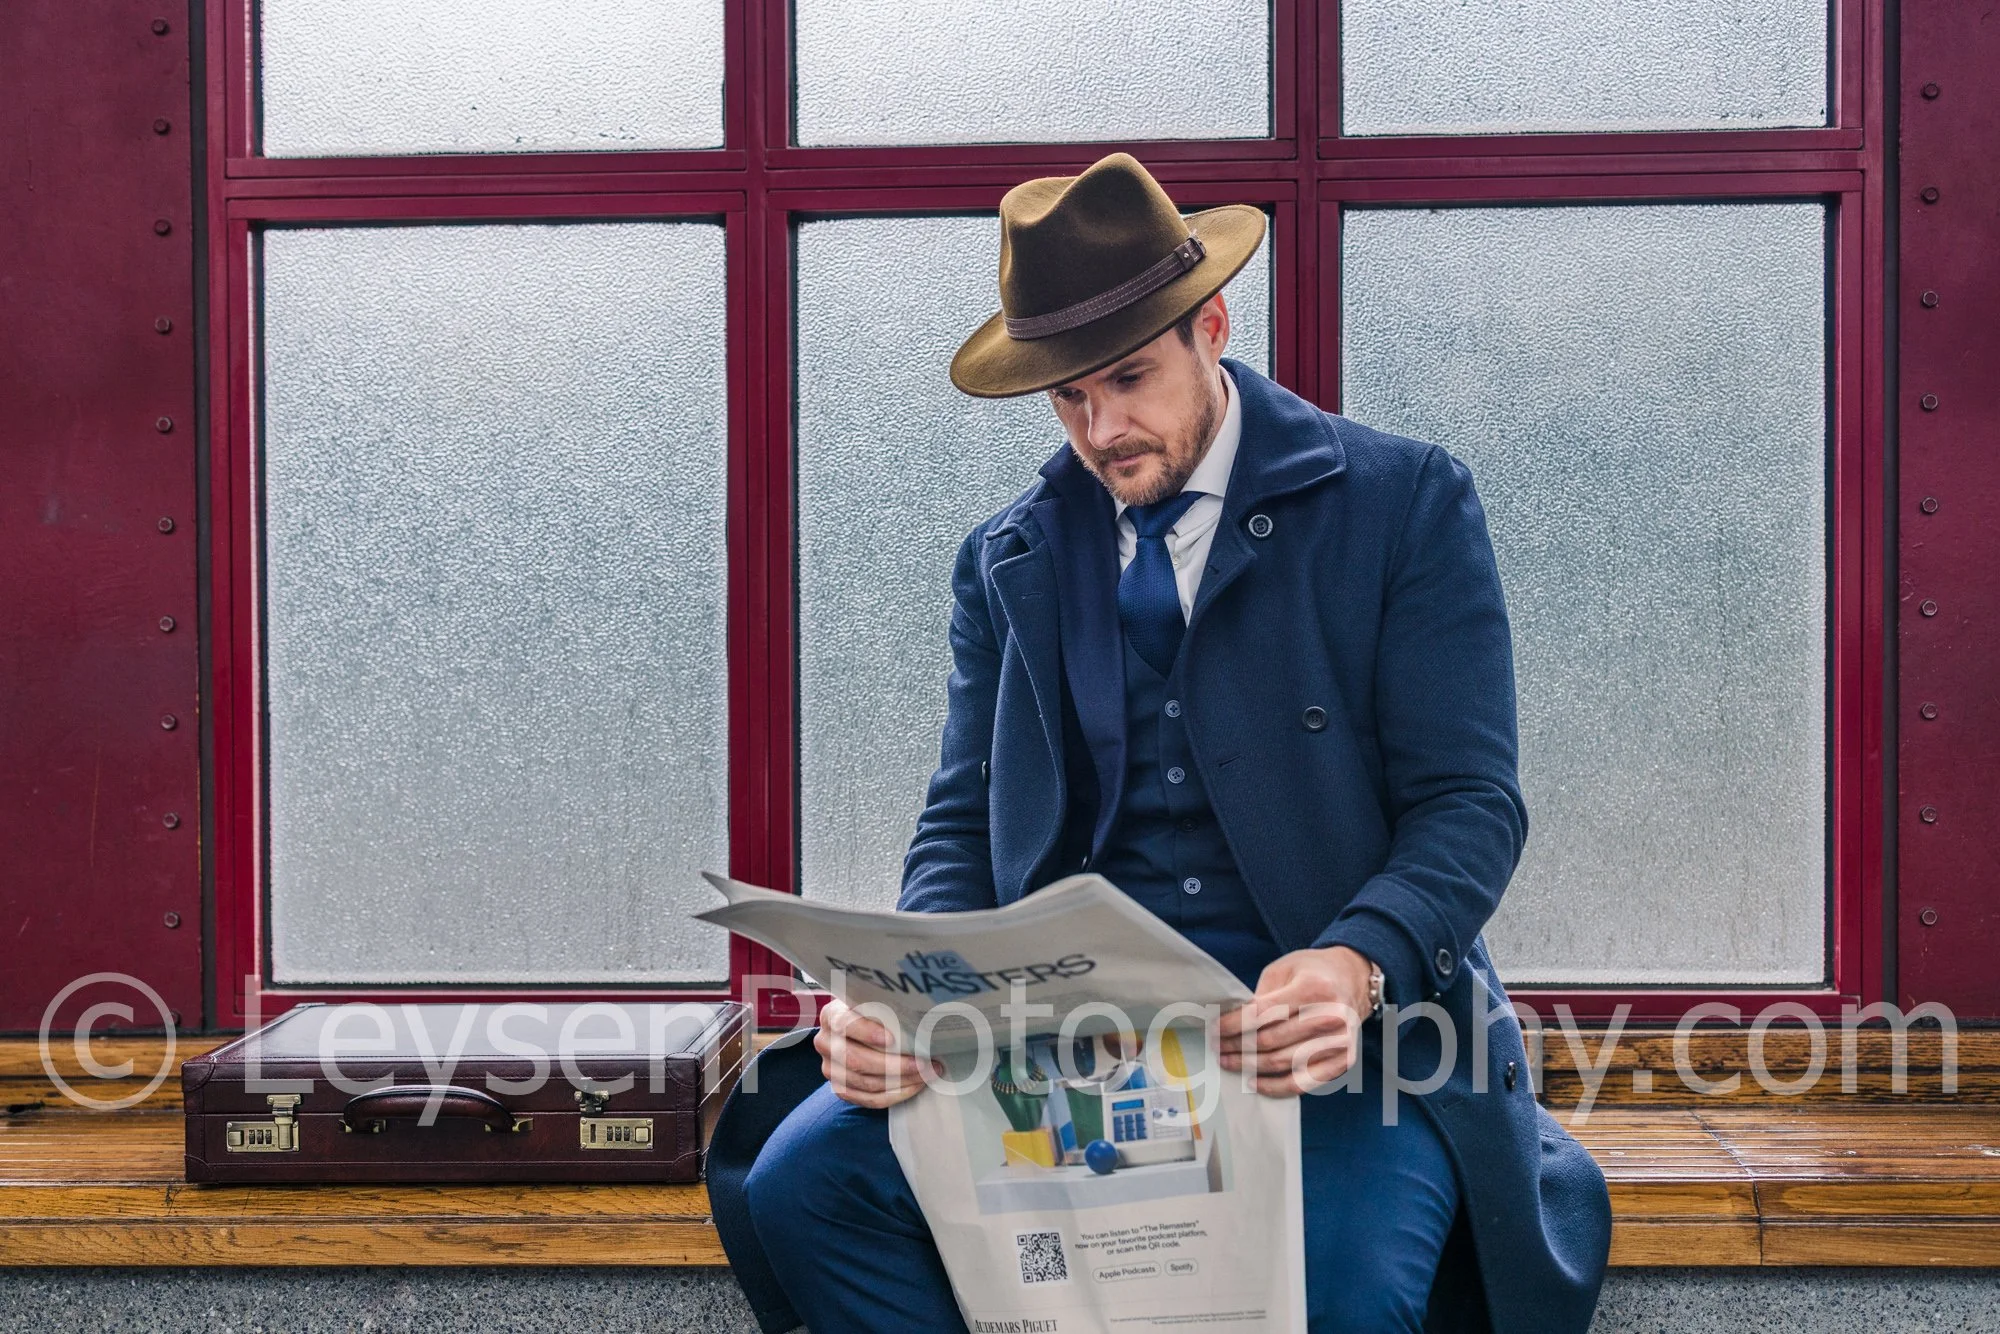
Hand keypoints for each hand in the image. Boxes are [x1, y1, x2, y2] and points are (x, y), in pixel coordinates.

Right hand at [814, 995, 939, 1108]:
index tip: (892, 1039)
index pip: (845, 1024)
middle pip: (855, 1060)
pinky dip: (894, 1095)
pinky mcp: (840, 1089)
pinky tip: (913, 1086)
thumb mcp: (872, 1002)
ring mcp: (830, 1069)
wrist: (856, 1031)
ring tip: (925, 1075)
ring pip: (865, 1083)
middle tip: (924, 1063)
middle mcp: (825, 1043)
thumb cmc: (871, 1014)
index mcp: (831, 1015)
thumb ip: (885, 1006)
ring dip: (901, 1082)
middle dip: (894, 1065)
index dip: (867, 1033)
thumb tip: (918, 1016)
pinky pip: (868, 1099)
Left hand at [1214, 946, 1373, 1096]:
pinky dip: (1275, 1086)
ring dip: (1249, 1067)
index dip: (1233, 1025)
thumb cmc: (1312, 973)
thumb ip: (1260, 996)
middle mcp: (1330, 1017)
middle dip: (1237, 1047)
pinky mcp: (1343, 1061)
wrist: (1353, 979)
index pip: (1263, 1014)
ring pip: (1283, 1064)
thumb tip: (1230, 1023)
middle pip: (1271, 1041)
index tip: (1214, 1030)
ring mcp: (1339, 1042)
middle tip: (1216, 1048)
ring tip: (1228, 1062)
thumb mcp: (1284, 970)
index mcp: (1313, 989)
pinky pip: (1303, 1083)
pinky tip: (1254, 1081)